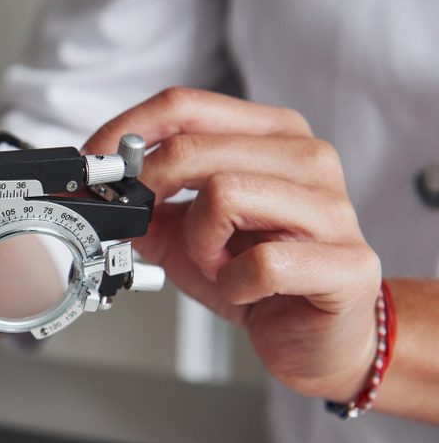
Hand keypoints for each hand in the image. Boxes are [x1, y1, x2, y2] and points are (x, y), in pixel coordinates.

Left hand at [84, 88, 381, 400]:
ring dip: (198, 244)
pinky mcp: (347, 263)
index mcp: (271, 134)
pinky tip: (244, 290)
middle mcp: (307, 158)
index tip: (95, 167)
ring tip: (214, 265)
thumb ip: (148, 206)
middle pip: (193, 148)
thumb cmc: (260, 278)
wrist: (317, 337)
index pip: (185, 105)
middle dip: (152, 193)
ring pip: (225, 194)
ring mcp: (333, 208)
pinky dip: (235, 284)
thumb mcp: (187, 234)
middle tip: (150, 228)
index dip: (125, 134)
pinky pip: (263, 262)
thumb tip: (101, 188)